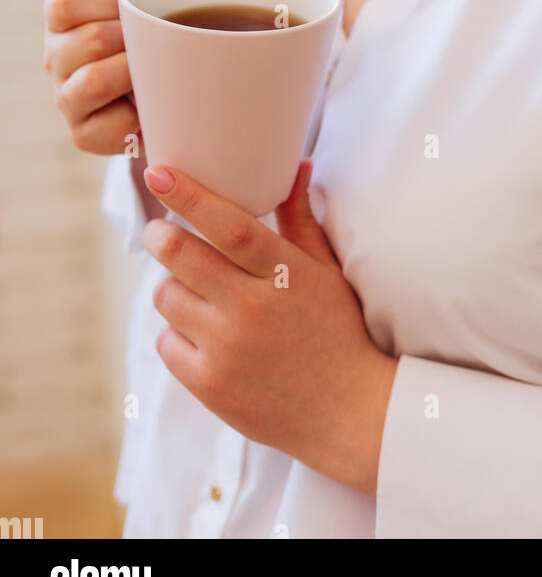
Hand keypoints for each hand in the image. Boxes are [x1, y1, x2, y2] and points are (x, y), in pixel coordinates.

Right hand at [43, 0, 159, 155]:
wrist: (176, 86)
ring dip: (135, 73)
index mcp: (63, 17)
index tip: (134, 7)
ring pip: (95, 81)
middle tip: (157, 42)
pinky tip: (151, 105)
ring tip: (156, 69)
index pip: (64, 0)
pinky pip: (112, 123)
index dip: (107, 1)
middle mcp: (56, 56)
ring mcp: (66, 97)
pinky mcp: (83, 134)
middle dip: (133, 39)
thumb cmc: (156, 29)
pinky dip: (139, 114)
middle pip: (89, 40)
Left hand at [140, 159, 397, 495]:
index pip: (230, 225)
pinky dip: (177, 333)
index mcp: (284, 274)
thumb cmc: (338, 330)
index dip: (191, 196)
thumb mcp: (326, 270)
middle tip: (159, 231)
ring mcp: (227, 350)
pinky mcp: (209, 385)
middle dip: (161, 236)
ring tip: (196, 292)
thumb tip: (301, 164)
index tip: (159, 173)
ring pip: (166, 298)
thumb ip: (302, 218)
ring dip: (173, 287)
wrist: (347, 412)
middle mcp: (252, 309)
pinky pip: (167, 343)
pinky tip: (203, 333)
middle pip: (183, 257)